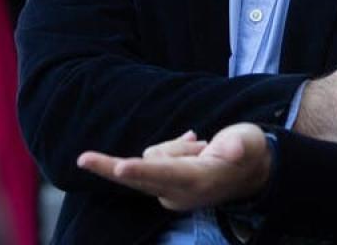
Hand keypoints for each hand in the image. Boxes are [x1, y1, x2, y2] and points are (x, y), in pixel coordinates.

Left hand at [76, 124, 271, 211]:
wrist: (253, 171)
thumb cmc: (250, 152)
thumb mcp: (249, 143)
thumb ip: (239, 146)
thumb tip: (232, 147)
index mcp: (198, 181)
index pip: (164, 174)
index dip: (140, 170)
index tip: (120, 167)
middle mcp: (179, 192)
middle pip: (139, 177)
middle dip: (111, 168)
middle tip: (83, 159)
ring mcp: (171, 191)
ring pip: (153, 156)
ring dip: (173, 147)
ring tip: (202, 146)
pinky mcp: (166, 186)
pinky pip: (156, 159)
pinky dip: (172, 150)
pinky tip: (195, 146)